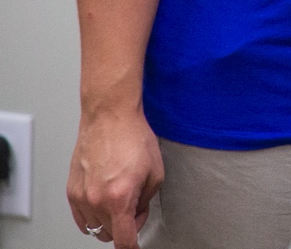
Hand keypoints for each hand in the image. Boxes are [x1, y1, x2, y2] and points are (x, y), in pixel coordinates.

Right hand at [67, 107, 163, 246]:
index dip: (132, 246)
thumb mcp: (156, 172)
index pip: (123, 240)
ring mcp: (80, 196)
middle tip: (136, 206)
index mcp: (119, 198)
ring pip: (94, 227)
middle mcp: (96, 200)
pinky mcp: (71, 190)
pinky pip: (81, 217)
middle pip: (109, 234)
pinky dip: (93, 216)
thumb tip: (136, 215)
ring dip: (109, 220)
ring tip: (120, 198)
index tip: (135, 246)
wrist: (109, 117)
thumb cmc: (133, 138)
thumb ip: (145, 201)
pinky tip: (104, 202)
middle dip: (126, 225)